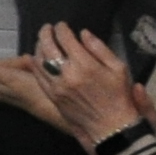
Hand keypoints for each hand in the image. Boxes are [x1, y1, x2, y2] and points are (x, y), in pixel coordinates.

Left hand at [36, 25, 142, 144]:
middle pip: (48, 46)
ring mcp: (57, 86)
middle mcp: (67, 74)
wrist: (112, 128)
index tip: (62, 26)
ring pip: (39, 60)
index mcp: (85, 65)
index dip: (62, 29)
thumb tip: (83, 33)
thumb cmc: (120, 97)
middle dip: (46, 33)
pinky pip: (38, 76)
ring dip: (39, 47)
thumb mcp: (119, 69)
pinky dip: (35, 63)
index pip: (65, 39)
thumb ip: (100, 49)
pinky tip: (37, 58)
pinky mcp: (52, 96)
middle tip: (48, 28)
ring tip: (42, 41)